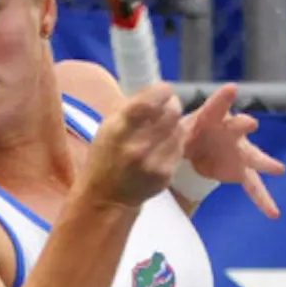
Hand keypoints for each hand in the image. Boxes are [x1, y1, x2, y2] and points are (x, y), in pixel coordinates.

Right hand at [81, 83, 185, 207]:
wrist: (107, 197)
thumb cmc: (105, 156)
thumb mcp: (108, 126)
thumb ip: (132, 106)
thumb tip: (160, 89)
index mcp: (118, 131)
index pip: (149, 103)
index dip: (162, 92)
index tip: (165, 89)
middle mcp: (137, 147)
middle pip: (171, 113)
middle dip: (172, 105)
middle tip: (169, 105)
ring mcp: (153, 163)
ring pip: (179, 128)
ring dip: (174, 123)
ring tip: (163, 127)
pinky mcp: (166, 175)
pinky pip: (180, 147)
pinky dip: (175, 141)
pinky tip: (163, 144)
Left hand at [179, 84, 285, 217]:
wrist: (198, 147)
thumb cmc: (188, 132)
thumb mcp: (174, 129)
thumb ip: (166, 128)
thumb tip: (146, 118)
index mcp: (212, 117)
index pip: (216, 106)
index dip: (222, 98)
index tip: (231, 89)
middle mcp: (231, 131)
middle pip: (237, 128)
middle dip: (242, 125)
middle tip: (249, 123)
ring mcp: (240, 151)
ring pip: (253, 157)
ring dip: (263, 161)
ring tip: (278, 168)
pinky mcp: (242, 171)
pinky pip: (254, 186)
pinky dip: (263, 199)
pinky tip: (273, 213)